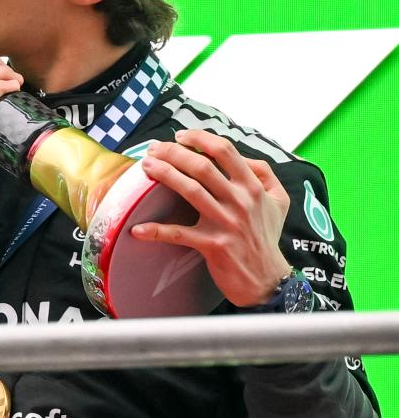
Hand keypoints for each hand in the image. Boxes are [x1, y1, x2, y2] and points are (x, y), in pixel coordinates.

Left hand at [131, 129, 291, 306]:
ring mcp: (226, 223)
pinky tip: (138, 229)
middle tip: (154, 149)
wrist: (268, 281)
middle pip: (202, 166)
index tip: (180, 136)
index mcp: (253, 186)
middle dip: (174, 152)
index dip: (199, 138)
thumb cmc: (267, 237)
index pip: (225, 150)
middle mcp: (240, 201)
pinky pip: (179, 234)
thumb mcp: (279, 200)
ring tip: (146, 167)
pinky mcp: (213, 245)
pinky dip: (156, 231)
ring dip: (165, 175)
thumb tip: (242, 156)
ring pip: (190, 190)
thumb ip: (264, 173)